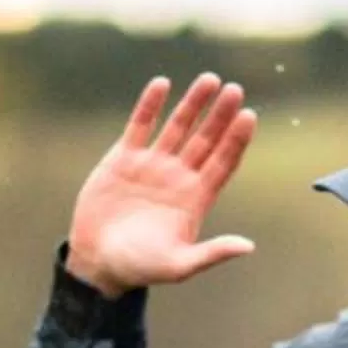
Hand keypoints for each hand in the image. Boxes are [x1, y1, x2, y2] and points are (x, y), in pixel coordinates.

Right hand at [66, 73, 258, 295]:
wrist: (98, 262)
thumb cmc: (140, 268)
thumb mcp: (178, 265)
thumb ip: (211, 253)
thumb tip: (248, 247)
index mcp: (195, 198)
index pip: (223, 162)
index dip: (236, 140)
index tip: (249, 117)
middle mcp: (178, 176)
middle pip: (206, 139)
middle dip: (220, 115)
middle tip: (235, 90)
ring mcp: (152, 164)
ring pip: (178, 126)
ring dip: (193, 103)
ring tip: (209, 79)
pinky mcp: (124, 158)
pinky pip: (140, 125)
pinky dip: (150, 105)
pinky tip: (162, 84)